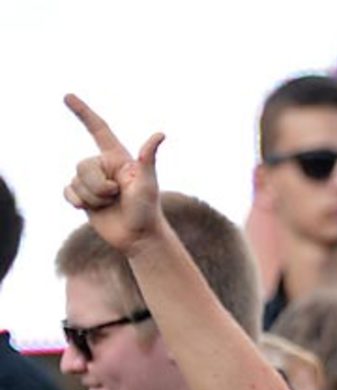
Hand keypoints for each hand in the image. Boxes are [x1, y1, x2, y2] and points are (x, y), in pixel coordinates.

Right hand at [62, 95, 165, 254]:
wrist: (139, 238)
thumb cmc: (147, 210)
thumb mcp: (147, 183)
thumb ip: (148, 158)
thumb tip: (160, 134)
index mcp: (118, 158)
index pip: (98, 130)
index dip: (83, 113)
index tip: (67, 96)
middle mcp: (104, 167)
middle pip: (83, 166)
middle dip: (98, 186)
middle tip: (117, 196)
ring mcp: (93, 183)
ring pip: (75, 181)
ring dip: (93, 198)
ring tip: (111, 205)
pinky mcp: (85, 198)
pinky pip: (68, 192)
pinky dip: (78, 202)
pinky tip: (91, 209)